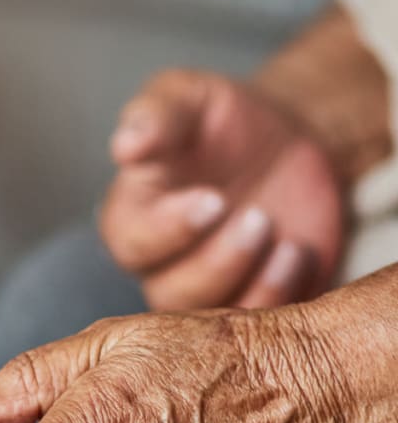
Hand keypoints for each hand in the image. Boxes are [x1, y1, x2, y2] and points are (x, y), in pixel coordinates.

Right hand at [100, 69, 345, 310]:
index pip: (134, 244)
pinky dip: (281, 297)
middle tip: (259, 218)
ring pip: (212, 318)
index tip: (213, 199)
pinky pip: (258, 322)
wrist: (283, 144)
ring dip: (252, 286)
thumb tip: (126, 144)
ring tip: (285, 242)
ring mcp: (205, 292)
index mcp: (132, 220)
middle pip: (172, 293)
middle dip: (218, 262)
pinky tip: (296, 255)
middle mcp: (161, 267)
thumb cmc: (220, 123)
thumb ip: (157, 117)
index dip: (170, 230)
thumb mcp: (188, 100)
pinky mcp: (249, 302)